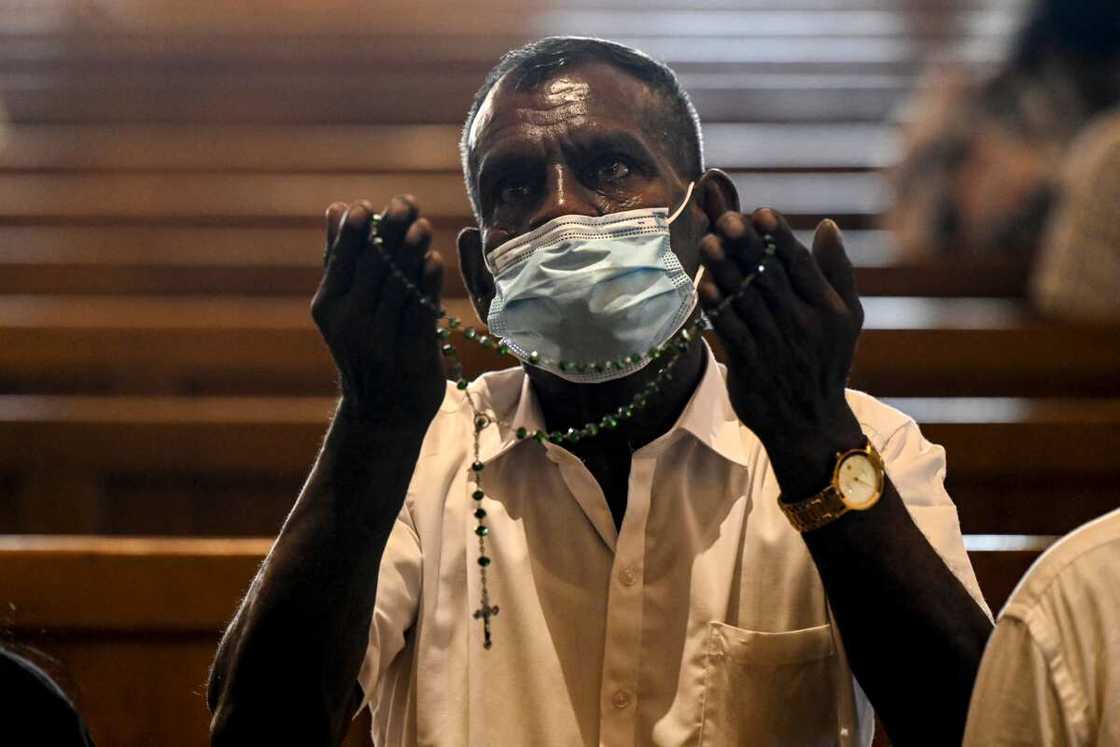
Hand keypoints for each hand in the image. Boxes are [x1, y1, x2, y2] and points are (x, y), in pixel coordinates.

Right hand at [311, 195, 445, 429]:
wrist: (382, 411)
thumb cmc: (365, 346)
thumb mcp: (344, 306)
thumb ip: (342, 259)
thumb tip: (337, 208)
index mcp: (328, 305)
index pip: (342, 258)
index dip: (357, 229)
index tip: (370, 205)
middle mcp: (349, 322)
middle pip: (372, 266)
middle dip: (390, 231)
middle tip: (405, 204)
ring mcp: (379, 339)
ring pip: (397, 285)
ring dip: (412, 251)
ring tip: (422, 226)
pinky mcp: (410, 353)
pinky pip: (420, 311)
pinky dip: (427, 283)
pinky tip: (434, 261)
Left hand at [698, 208, 864, 498]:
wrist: (810, 424)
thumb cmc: (826, 361)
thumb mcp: (847, 317)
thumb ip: (837, 270)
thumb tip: (827, 224)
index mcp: (826, 308)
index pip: (800, 265)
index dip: (779, 237)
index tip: (761, 213)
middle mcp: (802, 324)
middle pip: (769, 276)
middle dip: (746, 246)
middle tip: (726, 218)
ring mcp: (774, 345)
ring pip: (745, 299)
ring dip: (725, 270)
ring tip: (708, 241)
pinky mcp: (749, 363)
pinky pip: (730, 329)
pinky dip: (716, 306)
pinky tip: (703, 283)